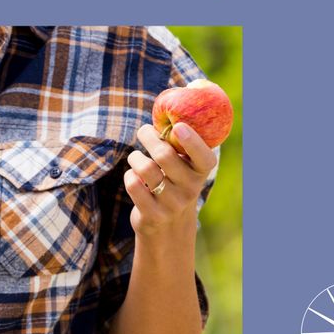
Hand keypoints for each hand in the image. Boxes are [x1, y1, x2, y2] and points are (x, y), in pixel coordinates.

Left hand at [123, 122, 216, 237]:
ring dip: (135, 157)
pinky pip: (133, 184)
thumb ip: (180, 142)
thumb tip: (170, 107)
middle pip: (164, 155)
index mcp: (202, 172)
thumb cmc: (174, 182)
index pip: (203, 157)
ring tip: (136, 157)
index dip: (191, 141)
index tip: (178, 126)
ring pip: (145, 168)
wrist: (168, 227)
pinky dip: (129, 175)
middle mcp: (190, 189)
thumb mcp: (185, 166)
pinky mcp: (153, 214)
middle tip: (143, 131)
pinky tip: (134, 177)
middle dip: (149, 137)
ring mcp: (172, 204)